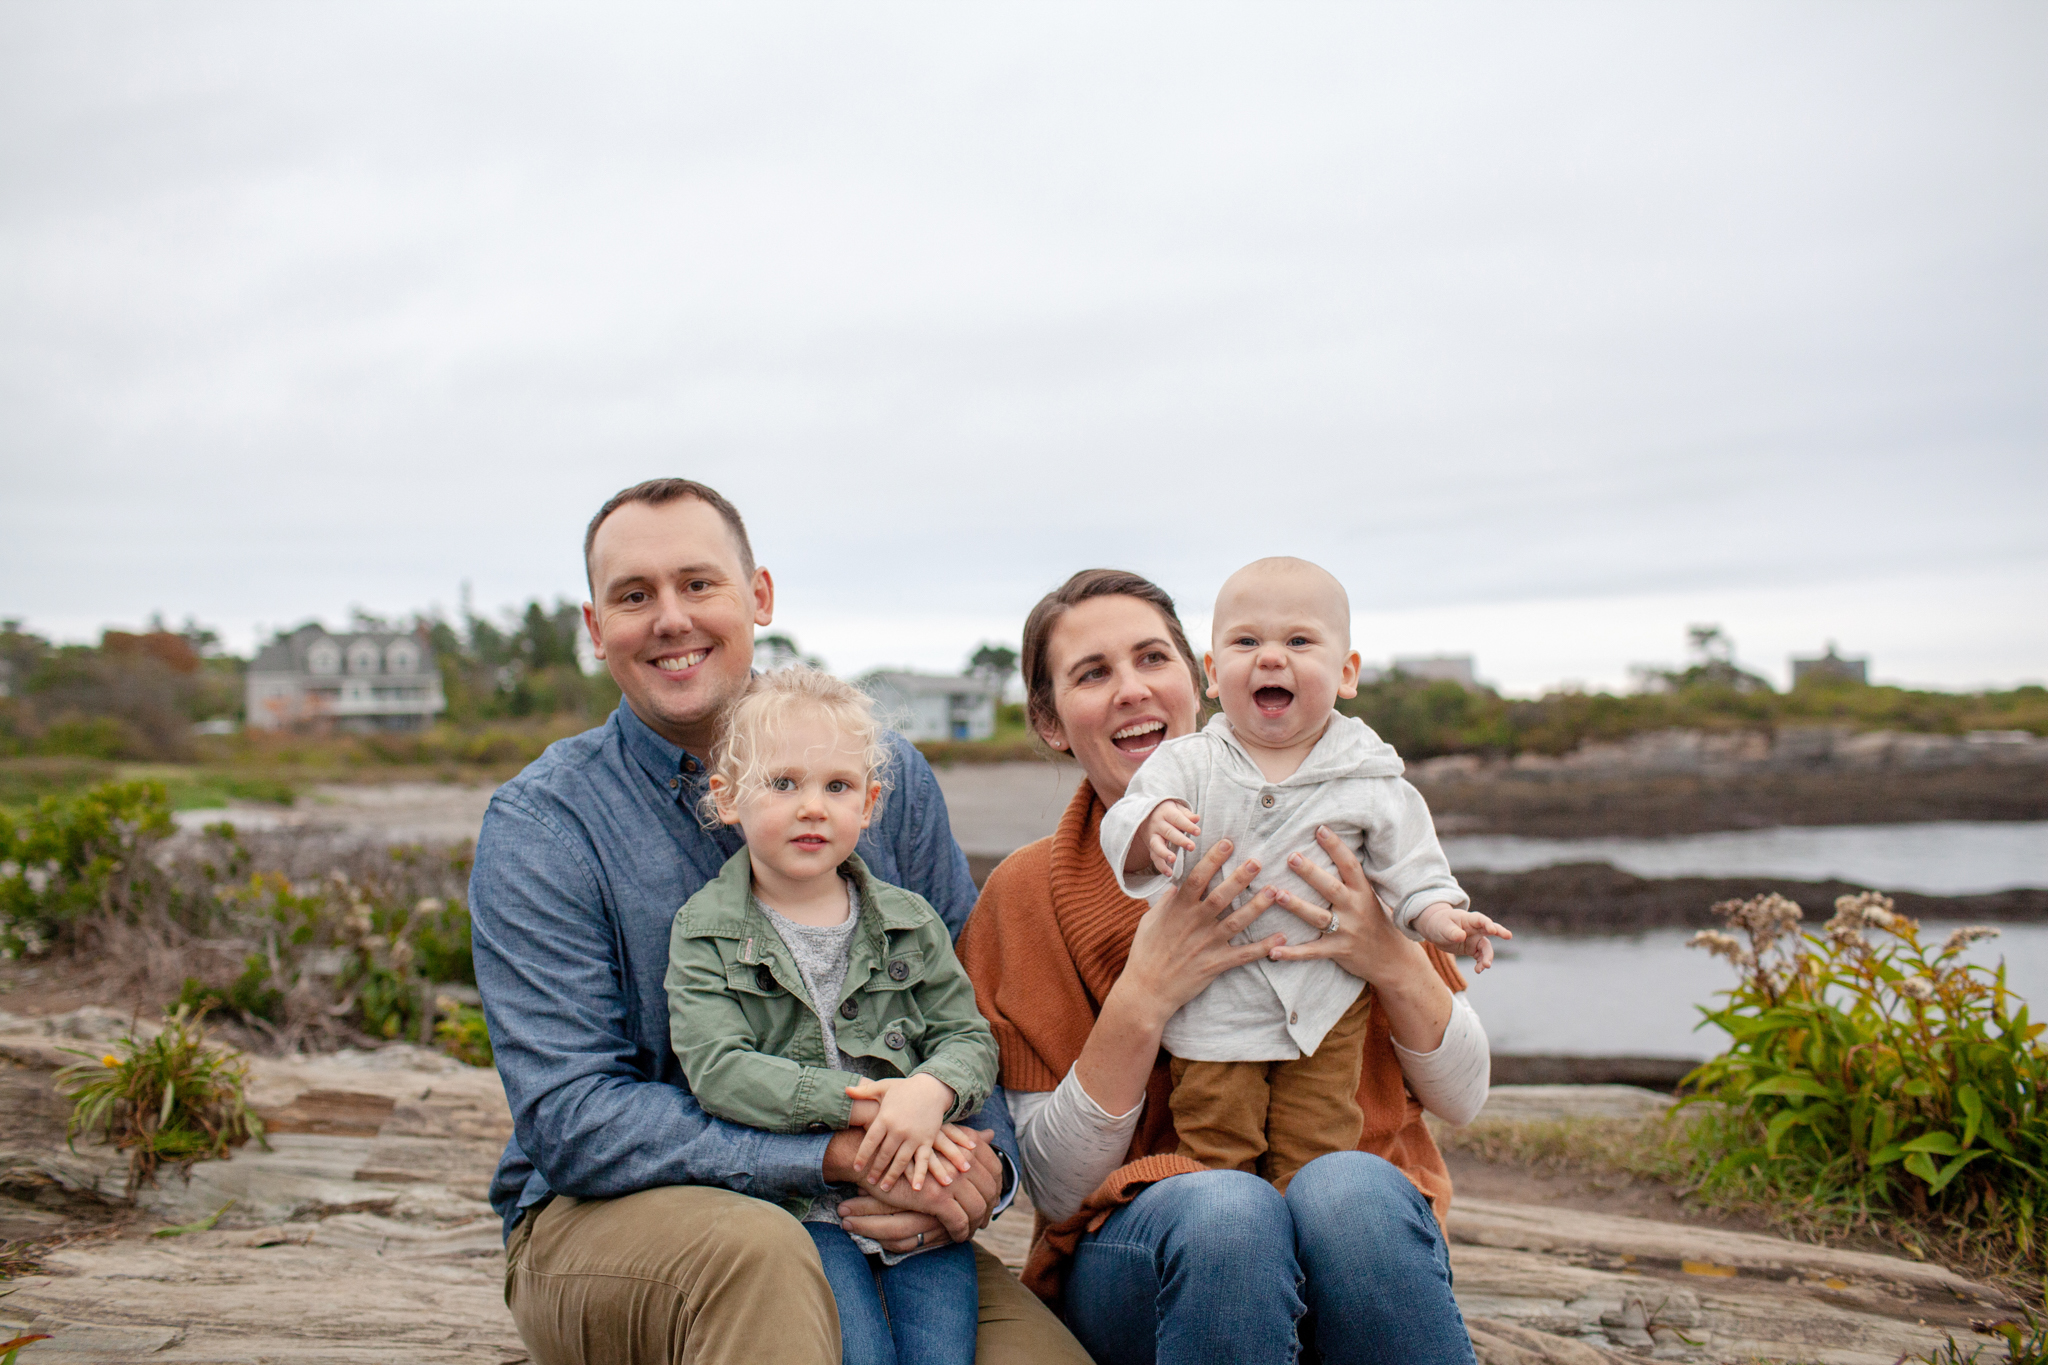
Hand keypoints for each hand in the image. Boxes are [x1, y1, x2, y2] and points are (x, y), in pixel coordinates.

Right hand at [838, 1127, 999, 1251]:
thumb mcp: (942, 1138)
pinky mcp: (937, 1197)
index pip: (995, 1169)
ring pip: (976, 1208)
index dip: (998, 1188)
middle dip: (989, 1209)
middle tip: (984, 1221)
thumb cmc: (909, 1146)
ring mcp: (951, 1179)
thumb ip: (968, 1137)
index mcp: (966, 1146)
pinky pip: (958, 1220)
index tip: (993, 1200)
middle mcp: (963, 1161)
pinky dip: (961, 1231)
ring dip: (976, 1223)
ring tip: (972, 1231)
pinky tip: (958, 1237)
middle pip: (990, 1190)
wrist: (878, 1157)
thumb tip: (991, 1134)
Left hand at [846, 1074, 953, 1191]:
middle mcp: (898, 1129)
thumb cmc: (905, 1088)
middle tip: (869, 1181)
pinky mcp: (927, 1140)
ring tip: (884, 1188)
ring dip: (892, 1176)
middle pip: (883, 1154)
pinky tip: (915, 1188)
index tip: (856, 1168)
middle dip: (876, 1169)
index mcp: (885, 1117)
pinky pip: (923, 1161)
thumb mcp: (883, 1087)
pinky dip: (919, 1175)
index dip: (862, 1156)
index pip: (869, 1141)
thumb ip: (864, 1091)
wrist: (933, 1088)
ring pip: (900, 1161)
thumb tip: (845, 1089)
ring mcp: (913, 1136)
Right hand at [1120, 837, 1288, 1026]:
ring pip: (1236, 921)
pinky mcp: (1216, 964)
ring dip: (1257, 906)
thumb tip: (1177, 885)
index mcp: (1178, 909)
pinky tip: (1280, 937)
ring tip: (1275, 891)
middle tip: (1258, 861)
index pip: (1197, 877)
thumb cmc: (1145, 953)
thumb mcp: (1150, 921)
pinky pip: (1243, 954)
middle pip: (1221, 895)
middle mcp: (1194, 923)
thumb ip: (1166, 902)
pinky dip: (1263, 947)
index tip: (1228, 843)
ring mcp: (1207, 944)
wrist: (1147, 990)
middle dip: (1240, 878)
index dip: (1213, 859)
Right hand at [1136, 801, 1199, 876]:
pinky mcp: (1150, 847)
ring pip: (1157, 845)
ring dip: (1165, 853)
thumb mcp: (1176, 808)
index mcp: (1166, 813)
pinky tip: (1169, 873)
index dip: (1187, 825)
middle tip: (1192, 847)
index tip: (1198, 832)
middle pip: (1169, 832)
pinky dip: (1160, 866)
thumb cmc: (1167, 812)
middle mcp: (1157, 825)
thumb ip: (1186, 814)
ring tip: (1173, 859)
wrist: (1145, 815)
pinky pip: (1154, 857)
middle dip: (1180, 840)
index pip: (1177, 819)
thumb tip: (1197, 818)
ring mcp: (1152, 836)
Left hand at [1263, 824, 1455, 1051]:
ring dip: (1297, 906)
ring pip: (1318, 917)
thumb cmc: (1376, 922)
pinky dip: (1292, 953)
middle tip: (1292, 857)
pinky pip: (1312, 952)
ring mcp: (1347, 931)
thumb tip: (1331, 847)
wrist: (1394, 960)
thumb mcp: (1370, 896)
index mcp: (1363, 892)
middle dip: (1311, 872)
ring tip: (1278, 894)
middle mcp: (1355, 909)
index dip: (1336, 847)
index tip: (1320, 828)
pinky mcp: (1338, 951)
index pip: (1350, 865)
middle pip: (1331, 888)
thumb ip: (1351, 879)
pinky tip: (1272, 952)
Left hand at [1411, 902, 1512, 971]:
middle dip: (1500, 932)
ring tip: (1485, 966)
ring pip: (1486, 948)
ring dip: (1487, 957)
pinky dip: (1480, 963)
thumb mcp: (1443, 927)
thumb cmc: (1439, 924)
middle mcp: (1475, 929)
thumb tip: (1462, 937)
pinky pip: (1480, 957)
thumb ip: (1452, 932)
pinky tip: (1478, 970)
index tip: (1492, 929)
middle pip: (1490, 929)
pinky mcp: (1472, 949)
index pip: (1480, 919)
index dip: (1487, 923)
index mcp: (1468, 919)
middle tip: (1508, 936)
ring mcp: (1475, 939)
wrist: (1435, 931)